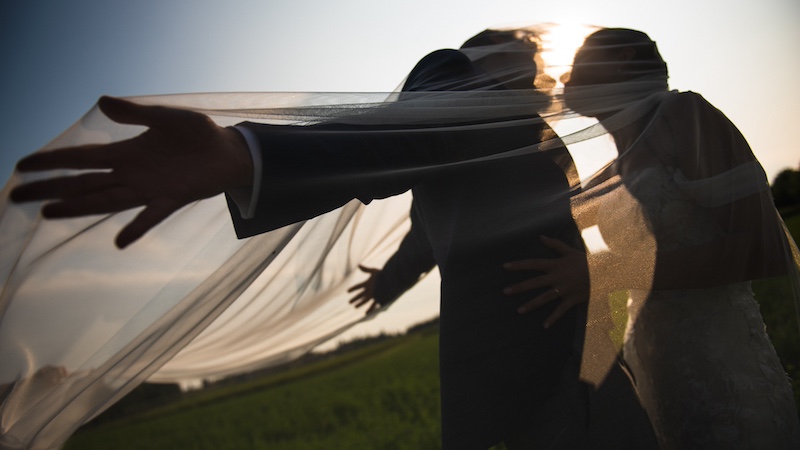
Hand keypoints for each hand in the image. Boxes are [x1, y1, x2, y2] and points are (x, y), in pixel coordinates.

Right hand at [10, 96, 252, 248]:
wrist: (230, 151)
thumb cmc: (198, 134)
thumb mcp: (167, 117)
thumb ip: (136, 113)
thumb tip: (101, 101)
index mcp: (127, 152)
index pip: (82, 158)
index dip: (52, 161)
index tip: (23, 166)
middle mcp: (132, 174)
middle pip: (84, 183)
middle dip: (52, 188)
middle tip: (17, 196)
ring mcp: (150, 189)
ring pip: (107, 200)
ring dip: (79, 207)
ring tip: (48, 213)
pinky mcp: (173, 199)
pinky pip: (152, 216)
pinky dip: (138, 228)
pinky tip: (120, 241)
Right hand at [347, 265, 382, 314]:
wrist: (391, 281)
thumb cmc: (383, 275)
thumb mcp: (374, 271)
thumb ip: (366, 269)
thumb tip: (358, 265)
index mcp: (368, 283)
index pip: (358, 286)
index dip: (353, 289)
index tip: (347, 291)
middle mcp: (370, 289)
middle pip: (360, 295)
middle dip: (355, 298)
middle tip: (349, 302)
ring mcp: (374, 294)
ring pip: (365, 300)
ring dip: (360, 303)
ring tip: (355, 307)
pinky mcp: (378, 298)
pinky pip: (373, 305)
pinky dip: (370, 310)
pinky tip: (366, 313)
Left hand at [503, 235, 588, 327]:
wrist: (604, 272)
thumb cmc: (586, 261)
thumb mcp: (570, 251)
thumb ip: (555, 244)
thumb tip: (540, 237)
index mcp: (555, 265)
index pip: (533, 264)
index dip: (519, 265)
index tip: (505, 266)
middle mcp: (557, 277)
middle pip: (535, 282)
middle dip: (519, 287)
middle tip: (505, 291)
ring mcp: (564, 289)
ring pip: (544, 298)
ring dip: (531, 305)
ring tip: (519, 310)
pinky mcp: (572, 299)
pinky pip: (561, 310)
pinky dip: (553, 318)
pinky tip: (544, 326)